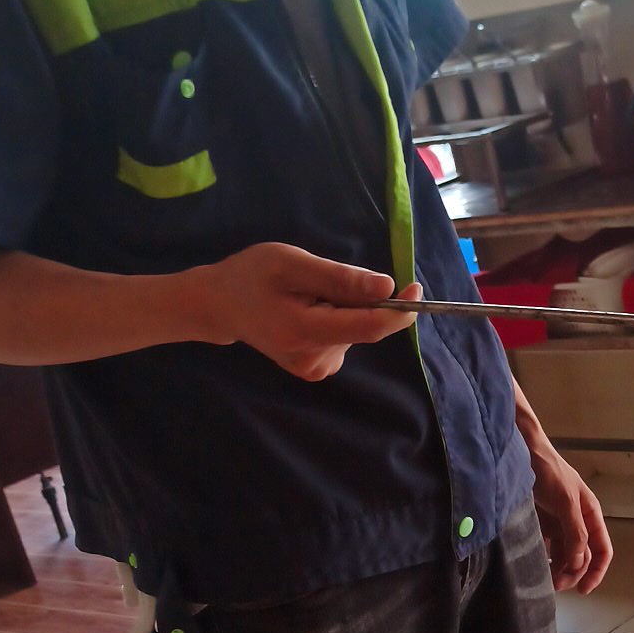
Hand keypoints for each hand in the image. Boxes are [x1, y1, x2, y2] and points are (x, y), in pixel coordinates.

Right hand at [189, 242, 419, 380]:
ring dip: (343, 308)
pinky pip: (343, 337)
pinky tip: (306, 310)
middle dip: (358, 300)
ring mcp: (314, 368)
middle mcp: (314, 360)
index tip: (414, 288)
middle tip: (320, 280)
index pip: (370, 328)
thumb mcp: (292, 264)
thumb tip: (387, 288)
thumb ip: (340, 278)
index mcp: (306, 333)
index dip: (399, 310)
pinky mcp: (314, 368)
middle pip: (363, 327)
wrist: (219, 304)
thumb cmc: (252, 276)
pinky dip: (336, 319)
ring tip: (305, 295)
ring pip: (354, 331)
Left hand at [527, 430, 611, 593]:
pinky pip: (547, 549)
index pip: (602, 549)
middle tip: (556, 585)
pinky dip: (545, 560)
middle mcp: (577, 522)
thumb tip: (578, 562)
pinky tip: (536, 567)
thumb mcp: (565, 500)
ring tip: (544, 580)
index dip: (597, 571)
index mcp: (590, 514)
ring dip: (558, 570)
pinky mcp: (541, 525)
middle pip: (582, 557)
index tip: (584, 589)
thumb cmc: (549, 471)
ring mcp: (559, 525)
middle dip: (573, 573)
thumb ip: (574, 531)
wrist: (522, 453)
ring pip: (564, 556)